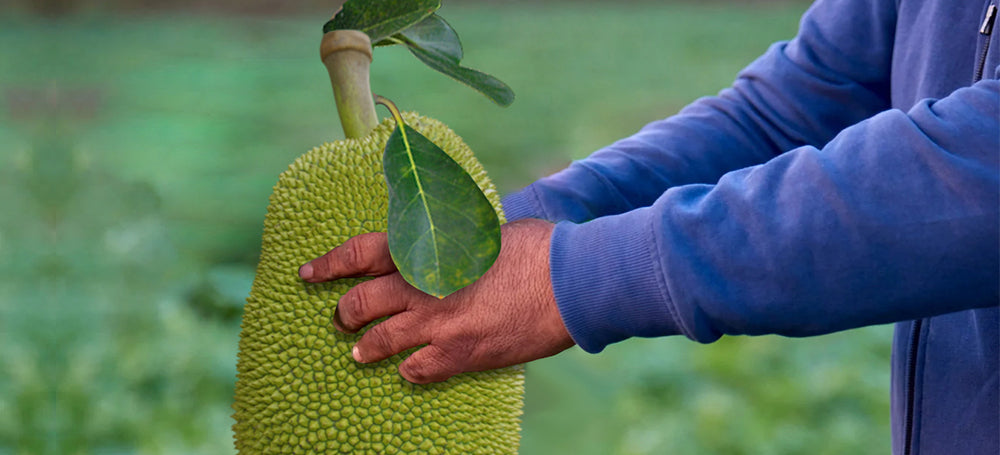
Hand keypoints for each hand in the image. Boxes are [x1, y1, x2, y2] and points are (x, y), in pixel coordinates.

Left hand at [299, 218, 574, 383]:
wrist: (568, 279)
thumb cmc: (534, 247)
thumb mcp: (483, 230)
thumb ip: (450, 241)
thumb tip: (438, 244)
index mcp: (426, 248)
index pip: (360, 253)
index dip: (329, 264)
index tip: (309, 273)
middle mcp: (422, 286)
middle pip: (360, 302)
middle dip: (343, 313)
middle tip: (339, 318)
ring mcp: (439, 322)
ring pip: (379, 340)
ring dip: (364, 347)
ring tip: (358, 351)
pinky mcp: (460, 353)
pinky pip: (417, 370)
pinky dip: (408, 371)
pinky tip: (409, 371)